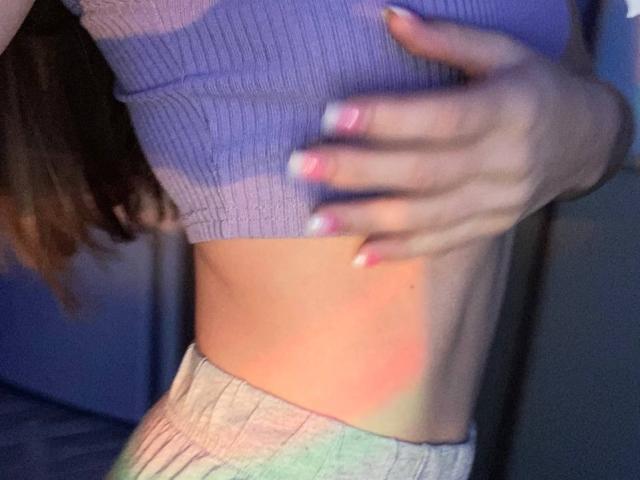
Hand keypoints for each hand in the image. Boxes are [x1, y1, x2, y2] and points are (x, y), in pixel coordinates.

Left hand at [287, 6, 620, 266]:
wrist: (585, 141)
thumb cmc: (536, 87)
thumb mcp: (504, 52)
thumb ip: (447, 40)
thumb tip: (386, 16)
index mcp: (509, 110)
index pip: (441, 118)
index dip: (386, 119)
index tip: (330, 116)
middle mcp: (503, 162)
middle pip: (421, 172)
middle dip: (357, 171)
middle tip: (300, 166)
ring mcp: (497, 202)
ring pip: (424, 216)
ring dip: (365, 219)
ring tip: (314, 220)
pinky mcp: (490, 226)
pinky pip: (441, 244)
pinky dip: (398, 252)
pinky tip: (359, 258)